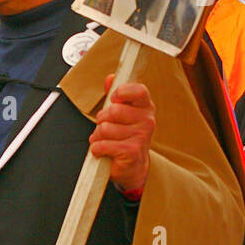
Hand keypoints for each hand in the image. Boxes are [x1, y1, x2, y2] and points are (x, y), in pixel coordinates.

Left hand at [89, 74, 155, 194]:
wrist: (133, 166)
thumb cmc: (125, 137)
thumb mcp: (121, 113)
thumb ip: (115, 95)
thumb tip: (110, 78)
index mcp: (145, 107)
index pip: (139, 91)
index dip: (122, 92)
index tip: (114, 99)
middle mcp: (147, 121)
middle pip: (114, 110)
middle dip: (102, 119)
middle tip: (107, 127)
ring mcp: (141, 137)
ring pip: (105, 128)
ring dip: (99, 136)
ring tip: (106, 141)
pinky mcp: (131, 151)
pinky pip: (103, 144)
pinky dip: (97, 148)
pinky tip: (104, 151)